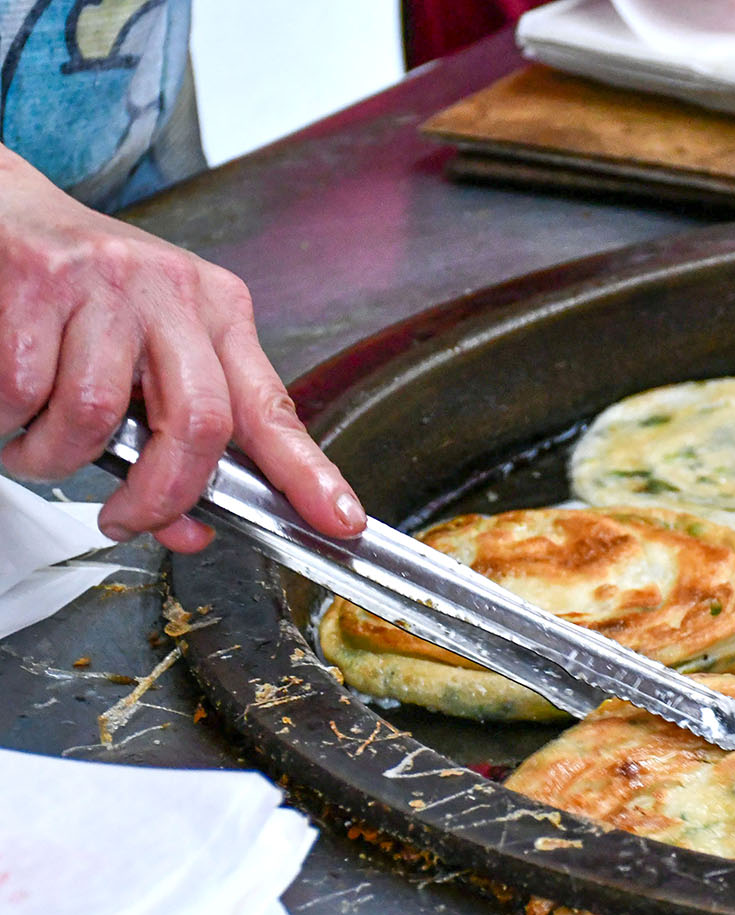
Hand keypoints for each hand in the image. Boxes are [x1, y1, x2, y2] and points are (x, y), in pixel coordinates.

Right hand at [0, 145, 365, 551]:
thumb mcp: (147, 353)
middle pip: (200, 423)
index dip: (309, 474)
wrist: (3, 207)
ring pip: (99, 414)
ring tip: (36, 445)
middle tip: (125, 520)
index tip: (341, 521)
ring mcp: (107, 283)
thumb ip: (175, 438)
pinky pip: (26, 391)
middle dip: (161, 495)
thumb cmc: (80, 291)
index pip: (273, 408)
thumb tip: (189, 528)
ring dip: (56, 457)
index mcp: (219, 312)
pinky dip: (10, 423)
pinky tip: (11, 409)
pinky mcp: (39, 280)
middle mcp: (174, 293)